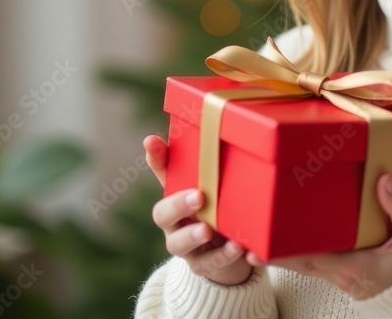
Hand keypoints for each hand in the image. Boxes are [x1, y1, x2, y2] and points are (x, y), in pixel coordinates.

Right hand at [144, 135, 253, 285]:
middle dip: (178, 204)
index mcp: (178, 194)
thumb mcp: (221, 186)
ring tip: (208, 229)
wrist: (232, 254)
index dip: (156, 157)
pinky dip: (224, 256)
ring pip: (177, 244)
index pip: (162, 173)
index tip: (152, 140)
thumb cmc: (222, 211)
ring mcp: (185, 246)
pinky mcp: (203, 266)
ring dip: (192, 235)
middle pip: (162, 213)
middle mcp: (174, 221)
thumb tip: (224, 126)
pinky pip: (209, 263)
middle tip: (198, 196)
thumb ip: (217, 165)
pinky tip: (239, 247)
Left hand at [246, 174, 391, 298]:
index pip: (311, 260)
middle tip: (245, 244)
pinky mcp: (345, 275)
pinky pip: (315, 267)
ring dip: (280, 258)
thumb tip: (383, 180)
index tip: (260, 247)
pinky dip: (297, 259)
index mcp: (354, 266)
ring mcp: (341, 278)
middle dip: (271, 257)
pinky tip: (286, 247)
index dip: (284, 255)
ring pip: (304, 267)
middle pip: (299, 266)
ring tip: (255, 244)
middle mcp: (342, 274)